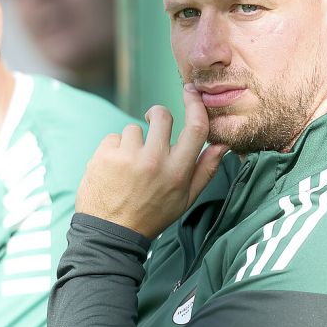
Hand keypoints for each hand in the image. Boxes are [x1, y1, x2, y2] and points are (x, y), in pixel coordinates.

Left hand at [75, 83, 229, 238]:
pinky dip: (113, 150)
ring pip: (134, 128)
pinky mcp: (104, 155)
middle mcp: (154, 161)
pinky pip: (113, 137)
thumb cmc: (151, 215)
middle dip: (156, 116)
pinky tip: (113, 170)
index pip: (195, 128)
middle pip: (161, 115)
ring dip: (132, 142)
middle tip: (152, 126)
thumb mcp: (185, 199)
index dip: (195, 104)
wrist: (110, 233)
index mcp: (177, 172)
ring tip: (129, 167)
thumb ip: (205, 170)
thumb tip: (222, 144)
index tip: (190, 92)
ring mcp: (127, 157)